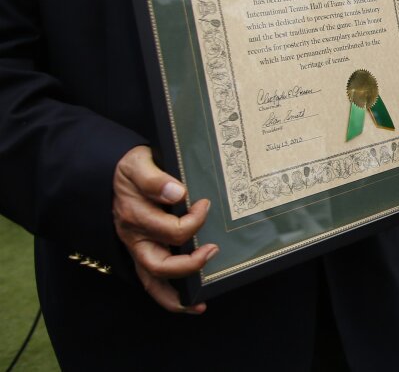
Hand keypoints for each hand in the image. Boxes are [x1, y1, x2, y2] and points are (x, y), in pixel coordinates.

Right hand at [112, 145, 217, 313]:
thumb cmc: (133, 167)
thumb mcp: (139, 163)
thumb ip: (155, 178)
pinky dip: (169, 298)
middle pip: (159, 264)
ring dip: (176, 296)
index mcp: (134, 216)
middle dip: (189, 264)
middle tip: (213, 250)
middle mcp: (134, 237)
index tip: (205, 204)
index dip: (194, 220)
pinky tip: (191, 303)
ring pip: (152, 282)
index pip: (170, 229)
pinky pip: (152, 283)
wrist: (117, 172)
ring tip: (199, 302)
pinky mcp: (142, 254)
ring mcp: (137, 249)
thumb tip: (177, 193)